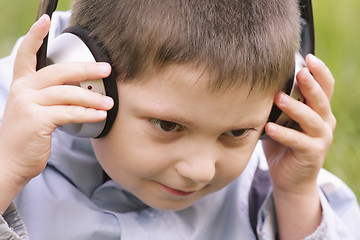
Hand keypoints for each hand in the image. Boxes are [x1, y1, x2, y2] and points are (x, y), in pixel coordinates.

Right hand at [0, 15, 112, 210]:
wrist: (10, 163)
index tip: (45, 19)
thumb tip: (79, 87)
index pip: (26, 54)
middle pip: (59, 71)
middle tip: (107, 69)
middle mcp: (23, 90)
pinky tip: (99, 115)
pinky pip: (69, 113)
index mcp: (22, 85)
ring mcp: (28, 105)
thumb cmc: (27, 136)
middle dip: (86, 69)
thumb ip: (49, 96)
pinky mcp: (37, 121)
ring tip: (108, 102)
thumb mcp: (33, 110)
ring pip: (68, 93)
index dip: (36, 35)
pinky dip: (87, 114)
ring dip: (92, 97)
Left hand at [262, 54, 335, 237]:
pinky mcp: (312, 154)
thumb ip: (277, 103)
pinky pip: (298, 142)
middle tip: (299, 71)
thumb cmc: (282, 143)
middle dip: (311, 84)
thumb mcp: (281, 119)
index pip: (325, 87)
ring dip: (295, 107)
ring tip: (279, 98)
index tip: (308, 57)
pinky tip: (269, 128)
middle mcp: (324, 122)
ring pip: (312, 119)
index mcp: (318, 110)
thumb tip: (256, 79)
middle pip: (321, 99)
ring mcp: (320, 139)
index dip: (320, 71)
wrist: (289, 178)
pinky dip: (283, 134)